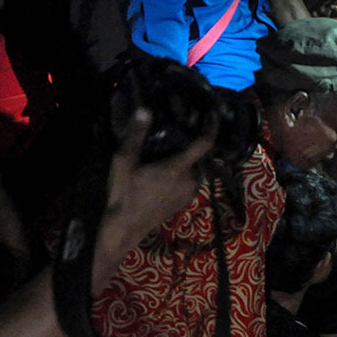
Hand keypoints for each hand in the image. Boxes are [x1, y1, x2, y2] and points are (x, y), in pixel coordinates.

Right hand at [105, 107, 213, 233]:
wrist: (126, 227)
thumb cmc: (124, 193)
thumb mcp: (124, 161)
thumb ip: (136, 135)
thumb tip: (145, 109)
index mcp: (178, 168)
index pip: (204, 144)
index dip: (211, 127)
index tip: (212, 115)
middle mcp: (191, 180)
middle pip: (199, 156)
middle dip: (194, 144)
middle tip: (182, 132)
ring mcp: (190, 192)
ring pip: (196, 169)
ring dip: (188, 160)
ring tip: (174, 149)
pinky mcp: (187, 201)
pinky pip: (192, 180)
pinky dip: (185, 172)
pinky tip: (170, 170)